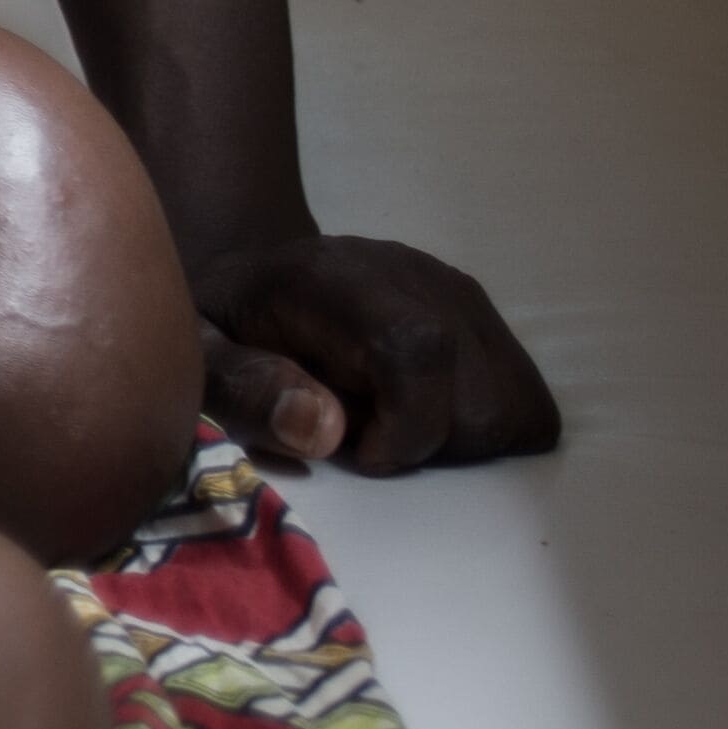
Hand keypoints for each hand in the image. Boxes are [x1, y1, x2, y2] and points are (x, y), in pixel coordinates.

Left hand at [194, 233, 557, 473]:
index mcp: (334, 279)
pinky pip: (527, 403)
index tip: (361, 452)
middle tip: (364, 433)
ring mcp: (460, 295)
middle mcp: (414, 276)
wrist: (257, 276)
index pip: (417, 347)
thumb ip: (247, 391)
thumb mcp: (200, 357)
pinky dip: (485, 428)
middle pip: (479, 397)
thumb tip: (325, 431)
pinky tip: (424, 413)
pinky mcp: (486, 319)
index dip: (405, 426)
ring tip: (390, 418)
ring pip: (515, 405)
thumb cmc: (224, 327)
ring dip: (459, 441)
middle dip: (427, 447)